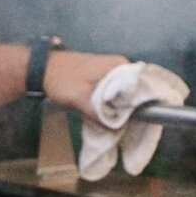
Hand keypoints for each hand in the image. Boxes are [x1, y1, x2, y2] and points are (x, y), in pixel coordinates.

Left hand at [72, 57, 188, 181]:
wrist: (43, 69)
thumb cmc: (62, 79)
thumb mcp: (80, 99)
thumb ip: (100, 114)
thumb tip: (117, 128)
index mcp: (120, 67)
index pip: (144, 86)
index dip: (150, 104)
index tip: (152, 121)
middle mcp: (121, 67)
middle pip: (136, 92)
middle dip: (137, 110)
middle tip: (138, 130)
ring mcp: (113, 71)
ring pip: (126, 94)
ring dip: (125, 110)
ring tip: (127, 128)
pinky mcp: (104, 78)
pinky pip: (117, 94)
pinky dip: (116, 106)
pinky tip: (114, 119)